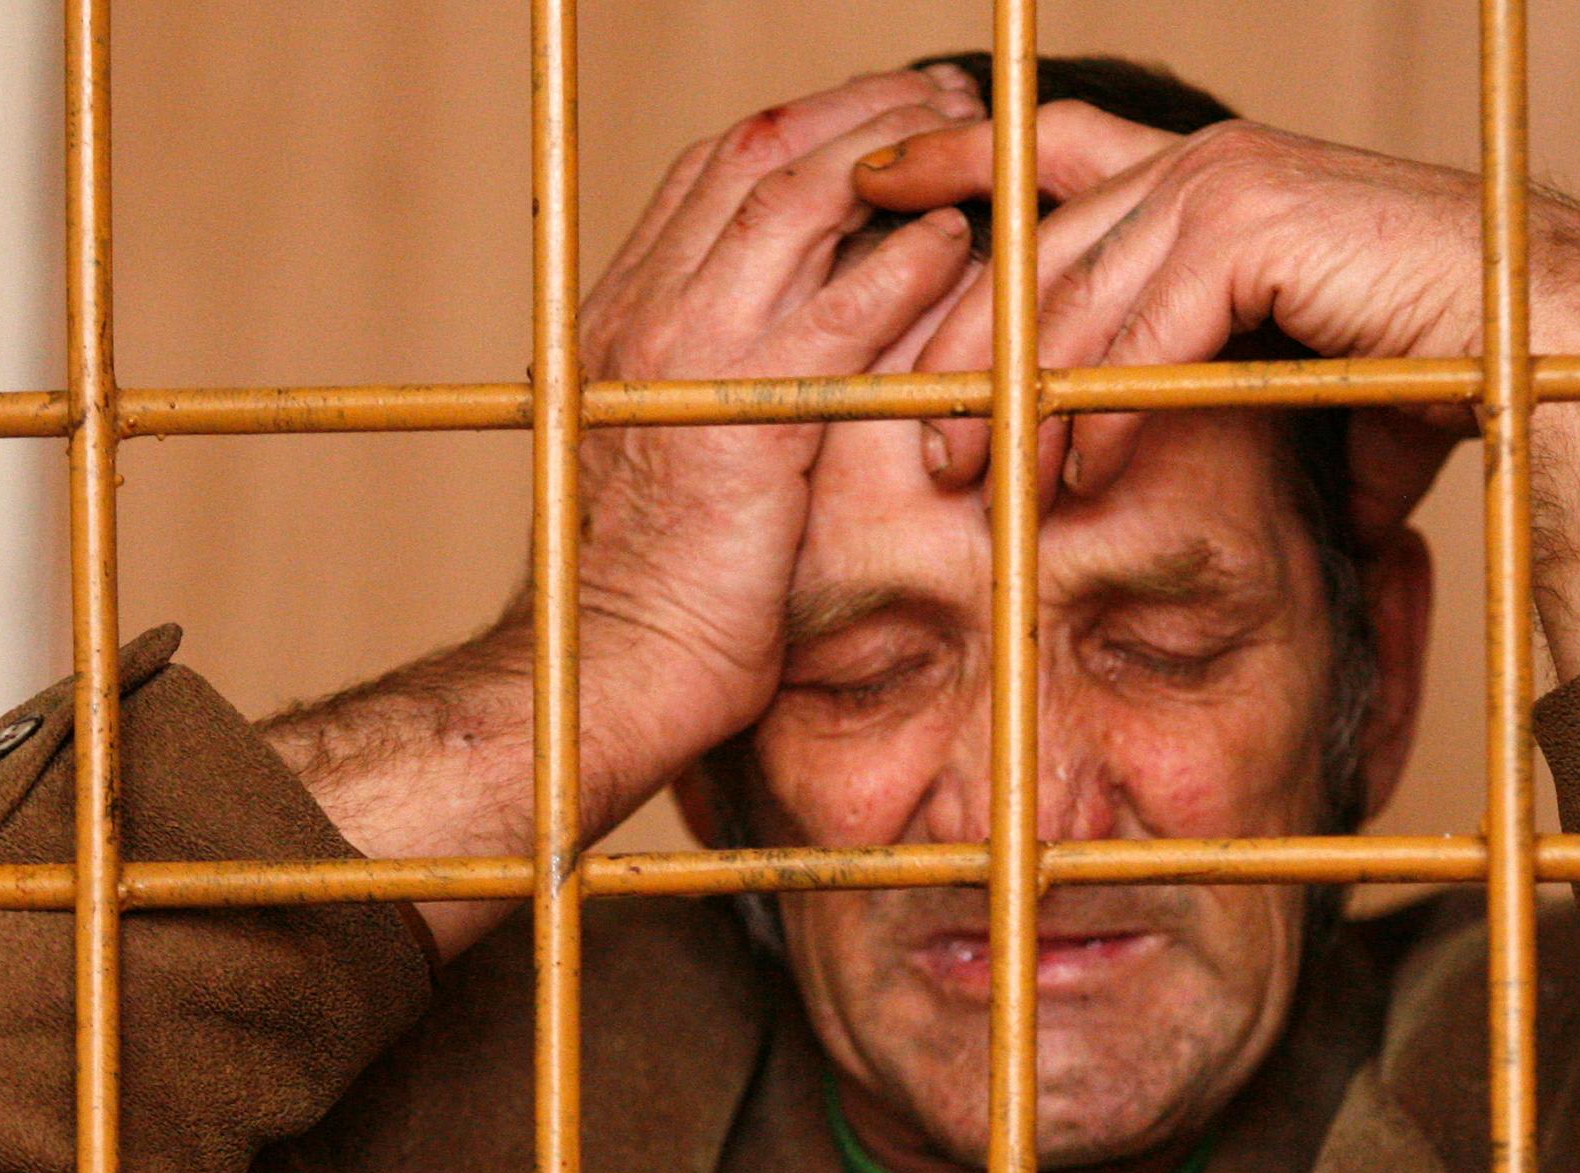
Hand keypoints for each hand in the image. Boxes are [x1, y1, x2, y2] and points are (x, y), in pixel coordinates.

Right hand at [264, 71, 984, 960]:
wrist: (608, 667)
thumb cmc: (651, 587)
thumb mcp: (667, 453)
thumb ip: (712, 382)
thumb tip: (788, 347)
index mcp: (623, 314)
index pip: (716, 173)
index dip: (807, 128)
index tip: (879, 115)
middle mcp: (646, 313)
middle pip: (760, 158)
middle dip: (863, 112)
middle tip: (948, 98)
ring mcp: (689, 356)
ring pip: (799, 203)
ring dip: (894, 155)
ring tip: (972, 139)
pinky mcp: (748, 417)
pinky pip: (843, 309)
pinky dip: (905, 261)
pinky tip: (960, 242)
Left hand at [857, 104, 1579, 676]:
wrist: (1568, 366)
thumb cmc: (1442, 382)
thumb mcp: (1288, 387)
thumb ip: (1204, 394)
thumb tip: (1133, 474)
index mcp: (1214, 188)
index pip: (1050, 161)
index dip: (958, 172)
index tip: (871, 206)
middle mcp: (1215, 168)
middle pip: (1033, 227)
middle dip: (951, 318)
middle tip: (879, 403)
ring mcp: (1243, 184)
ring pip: (1075, 278)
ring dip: (1006, 383)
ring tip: (949, 473)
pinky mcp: (1271, 224)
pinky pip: (1144, 310)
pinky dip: (1095, 395)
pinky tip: (1059, 474)